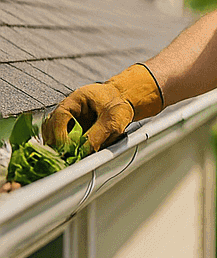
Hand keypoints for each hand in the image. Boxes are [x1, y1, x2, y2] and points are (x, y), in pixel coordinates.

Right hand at [43, 63, 164, 150]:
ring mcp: (67, 118)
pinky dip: (64, 147)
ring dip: (57, 145)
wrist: (125, 101)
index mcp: (75, 99)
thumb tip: (85, 150)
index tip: (64, 146)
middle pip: (51, 125)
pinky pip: (62, 138)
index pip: (60, 115)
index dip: (59, 132)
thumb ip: (98, 134)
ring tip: (66, 158)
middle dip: (55, 142)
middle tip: (63, 156)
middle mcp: (67, 109)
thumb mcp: (113, 120)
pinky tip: (70, 155)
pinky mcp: (71, 128)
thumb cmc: (119, 105)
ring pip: (52, 132)